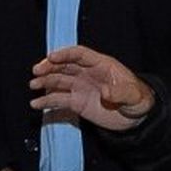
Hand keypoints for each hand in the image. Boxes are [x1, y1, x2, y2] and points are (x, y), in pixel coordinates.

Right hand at [30, 46, 153, 130]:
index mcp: (101, 65)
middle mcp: (87, 73)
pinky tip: (37, 104)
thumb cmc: (137, 99)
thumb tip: (106, 93)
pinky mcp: (77, 102)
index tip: (52, 56)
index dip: (65, 54)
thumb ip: (121, 92)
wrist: (136, 117)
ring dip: (45, 82)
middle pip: (64, 65)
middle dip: (50, 67)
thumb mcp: (134, 95)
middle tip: (37, 71)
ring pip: (58, 80)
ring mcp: (80, 87)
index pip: (80, 54)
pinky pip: (59, 99)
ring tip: (33, 85)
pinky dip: (47, 101)